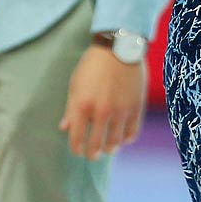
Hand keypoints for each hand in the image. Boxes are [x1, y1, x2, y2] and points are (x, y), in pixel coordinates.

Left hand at [58, 45, 147, 159]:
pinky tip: (123, 138)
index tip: (78, 150)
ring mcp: (120, 110)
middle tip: (93, 155)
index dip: (76, 149)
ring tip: (108, 148)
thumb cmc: (93, 64)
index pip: (77, 139)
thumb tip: (64, 128)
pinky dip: (127, 139)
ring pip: (115, 143)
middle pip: (96, 146)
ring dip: (110, 149)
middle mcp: (101, 112)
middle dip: (92, 154)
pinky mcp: (136, 107)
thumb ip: (70, 109)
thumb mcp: (75, 84)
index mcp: (82, 106)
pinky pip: (132, 132)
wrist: (119, 46)